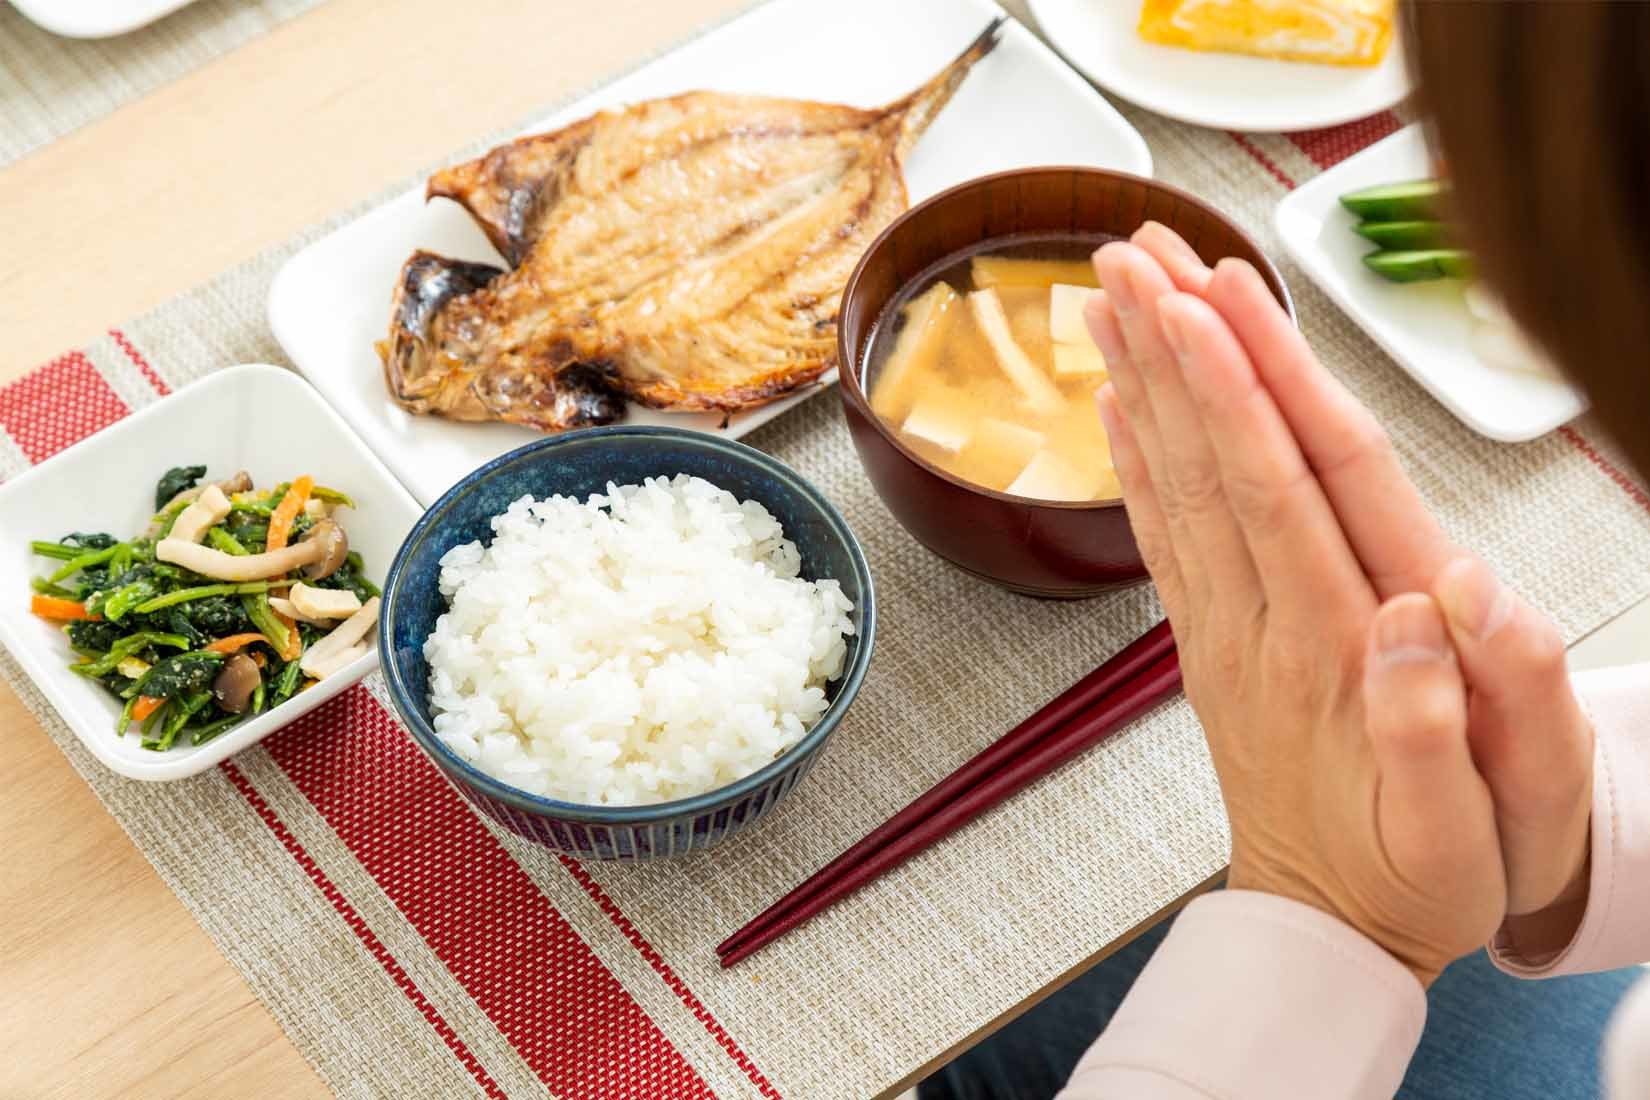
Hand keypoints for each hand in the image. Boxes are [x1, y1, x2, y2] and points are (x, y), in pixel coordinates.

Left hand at [1087, 239, 1504, 984]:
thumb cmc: (1421, 871)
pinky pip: (1163, 539)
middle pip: (1213, 462)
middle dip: (1173, 349)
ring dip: (1142, 383)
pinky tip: (1118, 403)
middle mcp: (1266, 623)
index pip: (1283, 492)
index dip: (1243, 392)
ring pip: (1176, 485)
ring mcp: (1226, 632)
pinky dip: (1137, 464)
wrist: (1329, 931)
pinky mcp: (1209, 646)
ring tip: (1110, 293)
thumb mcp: (1482, 826)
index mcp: (1337, 647)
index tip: (1202, 303)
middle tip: (1133, 251)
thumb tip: (1439, 607)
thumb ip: (1461, 719)